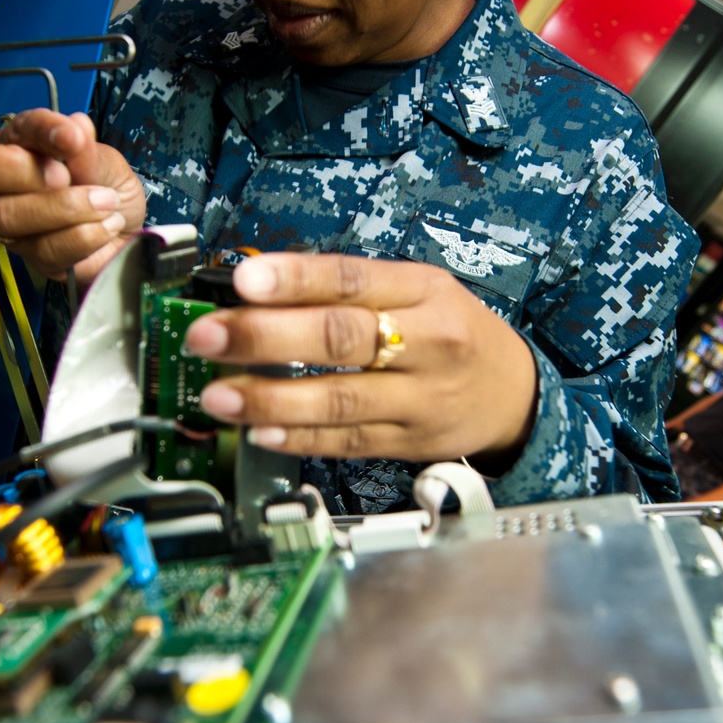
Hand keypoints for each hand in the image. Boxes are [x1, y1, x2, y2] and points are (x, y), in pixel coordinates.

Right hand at [0, 109, 145, 285]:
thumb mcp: (102, 158)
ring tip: (106, 201)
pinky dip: (86, 234)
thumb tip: (73, 126)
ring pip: (7, 216)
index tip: (71, 137)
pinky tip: (107, 225)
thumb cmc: (106, 184)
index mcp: (6, 149)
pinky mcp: (35, 261)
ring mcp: (11, 228)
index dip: (23, 134)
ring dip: (66, 207)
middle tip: (69, 176)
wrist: (130, 227)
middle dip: (24, 171)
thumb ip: (84, 148)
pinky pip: (46, 250)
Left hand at [182, 252, 538, 471]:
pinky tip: (260, 432)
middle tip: (208, 337)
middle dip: (265, 337)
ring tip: (218, 395)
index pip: (351, 279)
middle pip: (340, 337)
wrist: (514, 394)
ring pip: (340, 398)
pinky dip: (301, 437)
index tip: (243, 281)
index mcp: (422, 289)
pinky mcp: (410, 442)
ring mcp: (419, 398)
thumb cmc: (451, 331)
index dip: (295, 280)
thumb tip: (257, 289)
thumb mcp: (417, 289)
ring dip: (270, 398)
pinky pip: (348, 441)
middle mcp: (425, 341)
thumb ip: (348, 289)